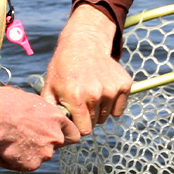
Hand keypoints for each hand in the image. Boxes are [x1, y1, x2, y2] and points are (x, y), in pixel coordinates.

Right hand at [0, 86, 80, 170]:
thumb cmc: (5, 102)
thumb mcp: (29, 100)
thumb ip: (40, 113)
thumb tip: (37, 116)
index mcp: (57, 118)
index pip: (72, 134)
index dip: (63, 135)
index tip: (53, 134)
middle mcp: (55, 137)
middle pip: (55, 146)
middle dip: (42, 143)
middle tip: (24, 137)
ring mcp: (44, 153)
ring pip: (40, 156)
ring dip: (28, 152)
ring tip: (11, 142)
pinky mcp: (31, 164)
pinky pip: (25, 165)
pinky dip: (16, 161)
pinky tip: (4, 150)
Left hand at [43, 3, 131, 136]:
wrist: (84, 44)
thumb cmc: (64, 67)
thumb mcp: (50, 86)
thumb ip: (49, 110)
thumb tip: (50, 129)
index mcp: (75, 97)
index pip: (84, 130)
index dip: (78, 126)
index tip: (75, 118)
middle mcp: (95, 94)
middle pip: (95, 123)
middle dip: (87, 117)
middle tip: (81, 102)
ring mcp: (111, 89)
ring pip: (107, 116)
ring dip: (99, 110)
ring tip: (91, 94)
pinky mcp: (124, 84)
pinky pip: (119, 109)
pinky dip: (112, 104)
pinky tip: (103, 91)